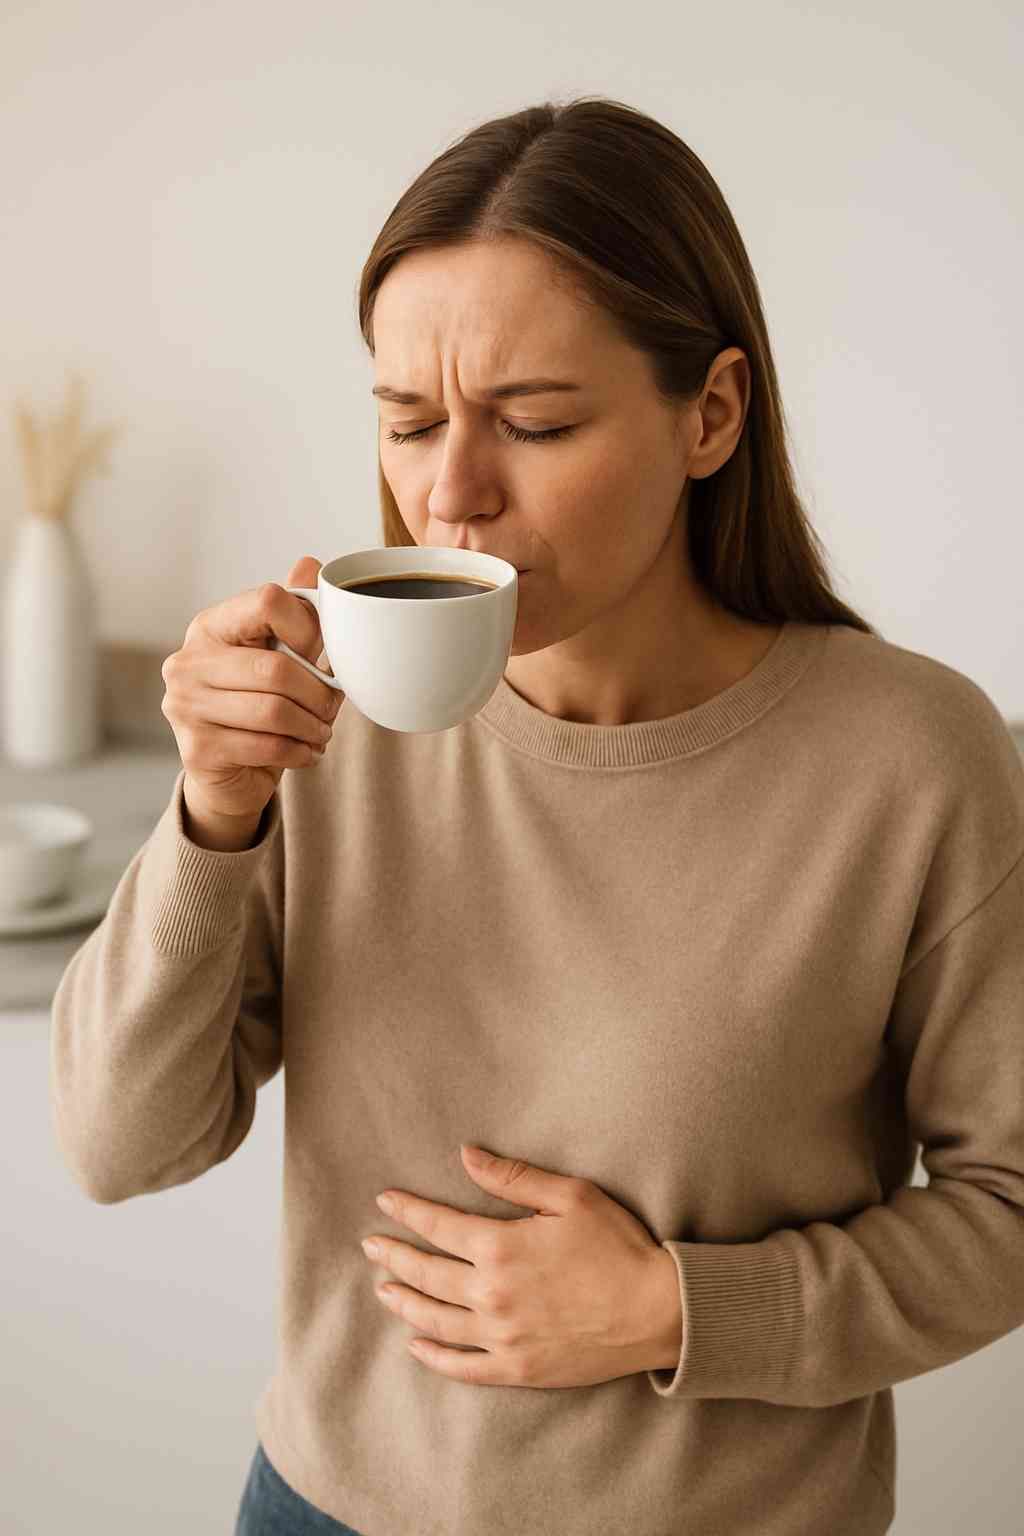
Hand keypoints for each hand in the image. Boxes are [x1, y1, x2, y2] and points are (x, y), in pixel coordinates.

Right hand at [161, 555, 341, 823]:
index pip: (267, 601)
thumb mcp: (277, 654)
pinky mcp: (197, 749)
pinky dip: (299, 751)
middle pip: (277, 667)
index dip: (309, 627)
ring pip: (274, 711)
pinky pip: (267, 746)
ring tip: (321, 730)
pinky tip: (306, 751)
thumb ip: (295, 613)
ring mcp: (185, 706)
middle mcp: (188, 661)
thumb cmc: (256, 704)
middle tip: (332, 706)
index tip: (323, 654)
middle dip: (319, 692)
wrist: (228, 772)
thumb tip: (311, 564)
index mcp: (210, 626)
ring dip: (312, 725)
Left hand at [361, 1144, 681, 1387]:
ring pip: (436, 1320)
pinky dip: (435, 1356)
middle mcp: (491, 1295)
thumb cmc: (618, 1246)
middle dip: (395, 1257)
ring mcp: (502, 1337)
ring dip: (405, 1303)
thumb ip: (513, 1177)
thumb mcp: (571, 1195)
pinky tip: (419, 1345)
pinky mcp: (518, 1369)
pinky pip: (463, 1367)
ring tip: (384, 1290)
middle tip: (371, 1246)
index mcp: (501, 1247)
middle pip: (427, 1274)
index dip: (408, 1211)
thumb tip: (465, 1155)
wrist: (658, 1312)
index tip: (385, 1202)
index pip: (439, 1225)